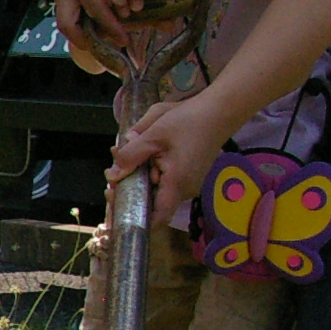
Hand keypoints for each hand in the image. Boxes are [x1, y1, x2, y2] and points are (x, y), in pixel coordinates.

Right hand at [55, 0, 153, 47]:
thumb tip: (120, 4)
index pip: (95, 9)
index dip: (111, 26)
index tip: (125, 39)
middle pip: (68, 23)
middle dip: (84, 40)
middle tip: (104, 49)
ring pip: (63, 23)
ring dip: (79, 36)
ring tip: (99, 43)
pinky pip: (66, 16)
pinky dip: (78, 26)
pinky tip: (93, 30)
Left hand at [111, 90, 235, 228]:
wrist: (219, 110)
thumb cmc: (188, 120)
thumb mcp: (153, 135)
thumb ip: (131, 156)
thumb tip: (112, 175)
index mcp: (177, 184)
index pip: (157, 219)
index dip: (134, 219)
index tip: (116, 205)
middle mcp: (185, 190)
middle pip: (151, 202)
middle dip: (128, 189)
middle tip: (111, 173)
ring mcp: (188, 183)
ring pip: (155, 189)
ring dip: (138, 176)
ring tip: (122, 155)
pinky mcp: (188, 175)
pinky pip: (164, 180)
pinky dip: (149, 171)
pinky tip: (141, 153)